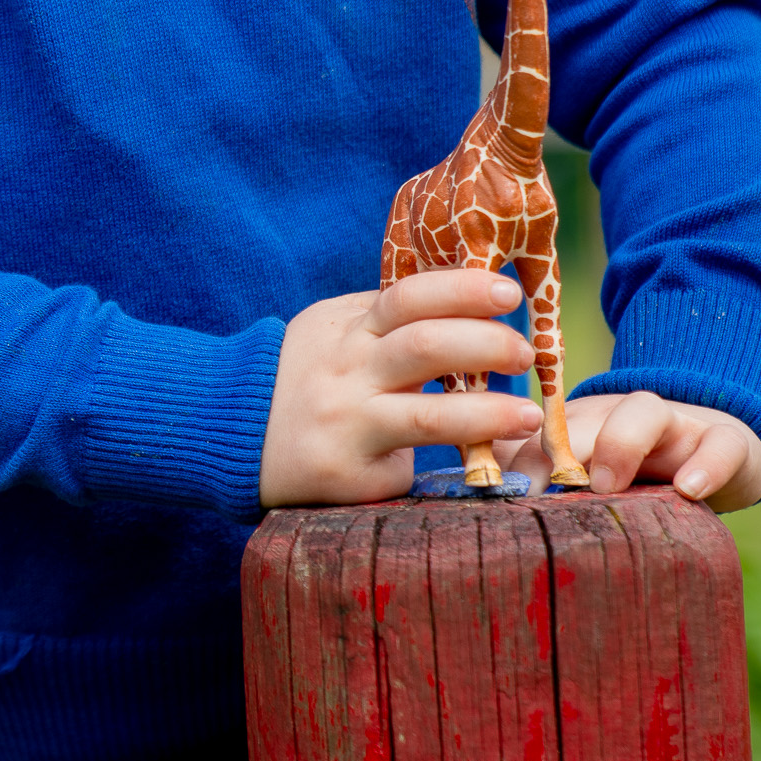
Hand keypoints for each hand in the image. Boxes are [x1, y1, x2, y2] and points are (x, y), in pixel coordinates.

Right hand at [260, 269, 541, 506]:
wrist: (229, 430)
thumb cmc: (304, 375)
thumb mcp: (333, 330)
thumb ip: (388, 318)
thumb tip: (470, 297)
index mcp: (347, 329)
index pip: (407, 296)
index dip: (462, 289)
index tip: (509, 292)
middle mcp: (345, 371)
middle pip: (423, 345)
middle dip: (486, 344)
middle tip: (525, 352)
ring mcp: (346, 422)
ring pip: (426, 414)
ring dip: (488, 412)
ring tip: (530, 414)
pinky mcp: (348, 471)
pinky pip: (410, 465)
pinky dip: (450, 459)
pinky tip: (487, 459)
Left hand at [500, 390, 760, 510]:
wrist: (719, 448)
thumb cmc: (637, 473)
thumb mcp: (586, 475)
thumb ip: (532, 475)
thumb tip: (470, 488)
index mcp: (578, 426)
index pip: (535, 436)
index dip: (515, 463)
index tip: (495, 498)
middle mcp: (619, 418)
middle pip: (580, 419)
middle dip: (554, 449)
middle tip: (538, 491)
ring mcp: (676, 426)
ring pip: (644, 412)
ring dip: (618, 443)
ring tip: (605, 484)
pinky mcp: (726, 442)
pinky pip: (721, 445)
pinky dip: (707, 465)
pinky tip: (689, 491)